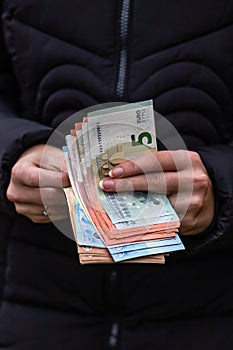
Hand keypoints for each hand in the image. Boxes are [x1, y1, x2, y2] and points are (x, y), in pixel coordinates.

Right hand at [7, 144, 69, 222]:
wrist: (32, 170)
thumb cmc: (43, 161)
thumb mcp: (51, 157)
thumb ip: (63, 167)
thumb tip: (77, 181)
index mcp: (19, 172)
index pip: (39, 179)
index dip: (58, 180)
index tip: (72, 178)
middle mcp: (16, 192)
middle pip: (46, 197)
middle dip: (65, 193)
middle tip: (76, 188)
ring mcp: (22, 206)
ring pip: (50, 209)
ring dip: (65, 203)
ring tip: (71, 193)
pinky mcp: (31, 217)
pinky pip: (51, 217)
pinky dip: (61, 210)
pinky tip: (64, 201)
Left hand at [99, 150, 213, 235]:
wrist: (211, 202)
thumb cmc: (185, 181)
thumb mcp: (177, 167)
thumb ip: (155, 167)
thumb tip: (121, 171)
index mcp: (187, 160)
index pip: (156, 161)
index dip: (133, 166)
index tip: (114, 171)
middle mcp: (193, 179)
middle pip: (155, 181)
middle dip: (127, 184)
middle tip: (107, 186)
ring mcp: (193, 201)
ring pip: (156, 202)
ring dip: (132, 203)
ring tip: (114, 201)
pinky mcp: (189, 220)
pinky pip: (162, 218)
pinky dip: (145, 217)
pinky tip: (131, 216)